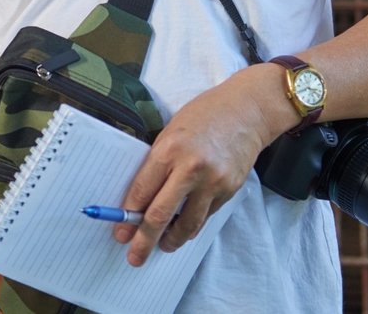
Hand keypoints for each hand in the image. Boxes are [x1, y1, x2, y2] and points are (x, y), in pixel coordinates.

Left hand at [114, 67, 279, 265]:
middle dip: (144, 240)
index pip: (142, 191)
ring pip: (187, 224)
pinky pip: (205, 217)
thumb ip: (157, 164)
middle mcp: (191, 169)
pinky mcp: (229, 191)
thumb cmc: (203, 116)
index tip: (120, 232)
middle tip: (134, 256)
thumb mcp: (170, 132)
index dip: (128, 215)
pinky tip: (183, 230)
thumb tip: (141, 199)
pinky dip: (192, 226)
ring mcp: (212, 183)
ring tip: (161, 247)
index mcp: (169, 150)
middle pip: (161, 215)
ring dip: (171, 240)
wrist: (246, 111)